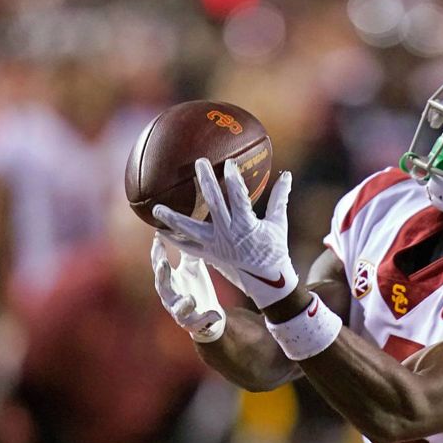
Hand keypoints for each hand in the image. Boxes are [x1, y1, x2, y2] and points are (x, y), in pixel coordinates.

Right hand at [151, 236, 224, 342]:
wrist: (208, 316)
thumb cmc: (196, 287)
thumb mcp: (192, 268)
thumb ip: (188, 252)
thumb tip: (185, 229)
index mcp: (169, 282)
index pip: (159, 265)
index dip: (157, 252)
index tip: (157, 237)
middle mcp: (170, 297)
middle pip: (161, 287)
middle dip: (161, 275)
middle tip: (163, 263)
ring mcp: (180, 312)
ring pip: (178, 310)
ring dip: (183, 304)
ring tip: (190, 299)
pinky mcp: (194, 323)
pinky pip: (199, 322)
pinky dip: (207, 317)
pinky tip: (215, 313)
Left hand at [153, 158, 297, 309]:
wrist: (267, 279)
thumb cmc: (274, 249)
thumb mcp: (279, 223)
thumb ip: (279, 198)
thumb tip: (287, 174)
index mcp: (247, 225)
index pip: (240, 197)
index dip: (234, 180)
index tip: (229, 163)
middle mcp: (229, 234)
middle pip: (214, 204)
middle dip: (206, 182)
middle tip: (199, 162)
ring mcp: (216, 246)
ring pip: (190, 230)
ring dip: (172, 218)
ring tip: (156, 209)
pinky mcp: (209, 255)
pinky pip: (188, 247)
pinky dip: (174, 239)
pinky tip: (160, 230)